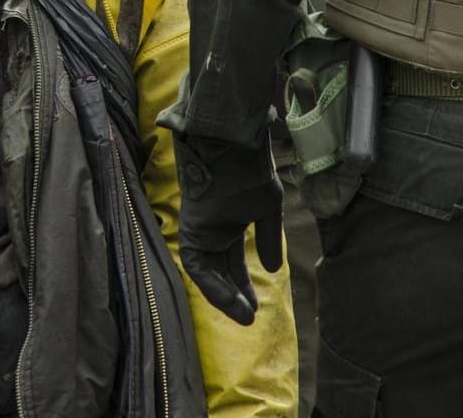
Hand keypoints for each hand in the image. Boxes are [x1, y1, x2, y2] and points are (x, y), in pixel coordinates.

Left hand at [174, 132, 284, 326]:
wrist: (235, 146)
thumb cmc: (251, 171)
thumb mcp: (267, 209)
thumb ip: (268, 239)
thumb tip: (272, 269)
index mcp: (228, 222)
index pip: (232, 260)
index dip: (241, 283)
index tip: (255, 304)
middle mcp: (211, 228)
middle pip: (219, 269)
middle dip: (233, 294)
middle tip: (249, 316)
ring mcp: (199, 228)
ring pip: (206, 271)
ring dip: (223, 295)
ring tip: (243, 314)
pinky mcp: (190, 228)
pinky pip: (196, 264)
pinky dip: (212, 284)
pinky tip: (229, 299)